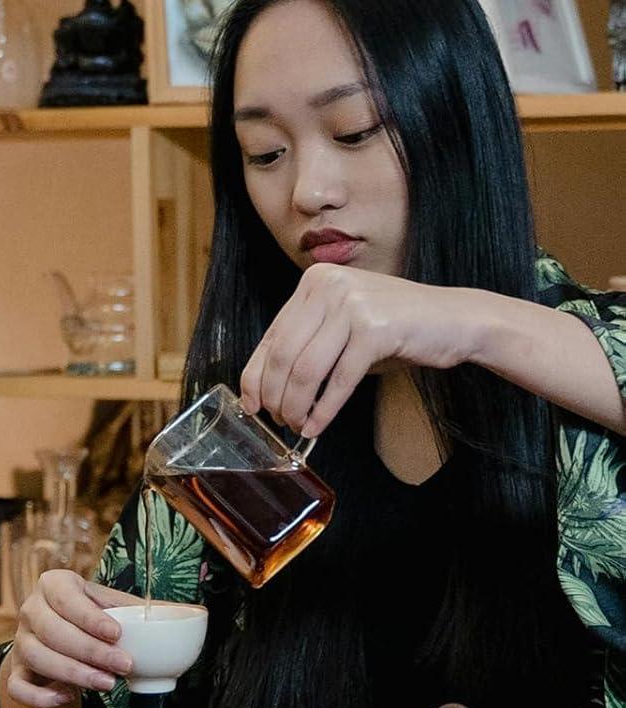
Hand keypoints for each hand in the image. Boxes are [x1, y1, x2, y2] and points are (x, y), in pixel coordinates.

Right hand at [7, 569, 137, 707]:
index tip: (117, 634)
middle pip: (52, 630)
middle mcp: (31, 610)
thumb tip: (191, 616)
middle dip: (90, 651)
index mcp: (53, 585)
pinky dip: (40, 696)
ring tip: (107, 684)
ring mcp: (21, 641)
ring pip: (37, 657)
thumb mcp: (109, 605)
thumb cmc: (87, 617)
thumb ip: (138, 610)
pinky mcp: (17, 670)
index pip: (65, 597)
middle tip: (124, 665)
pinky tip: (67, 697)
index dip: (89, 617)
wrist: (56, 637)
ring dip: (73, 673)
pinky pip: (18, 686)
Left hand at [241, 264, 484, 437]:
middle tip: (278, 421)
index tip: (251, 405)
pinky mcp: (375, 330)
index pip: (271, 336)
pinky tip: (316, 426)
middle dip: (275, 396)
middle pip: (284, 355)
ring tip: (297, 426)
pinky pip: (338, 381)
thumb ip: (307, 342)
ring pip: (306, 370)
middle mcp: (329, 286)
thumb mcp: (342, 324)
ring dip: (297, 407)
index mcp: (314, 281)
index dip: (255, 376)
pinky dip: (324, 410)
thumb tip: (266, 386)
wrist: (456, 319)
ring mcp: (353, 306)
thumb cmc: (396, 327)